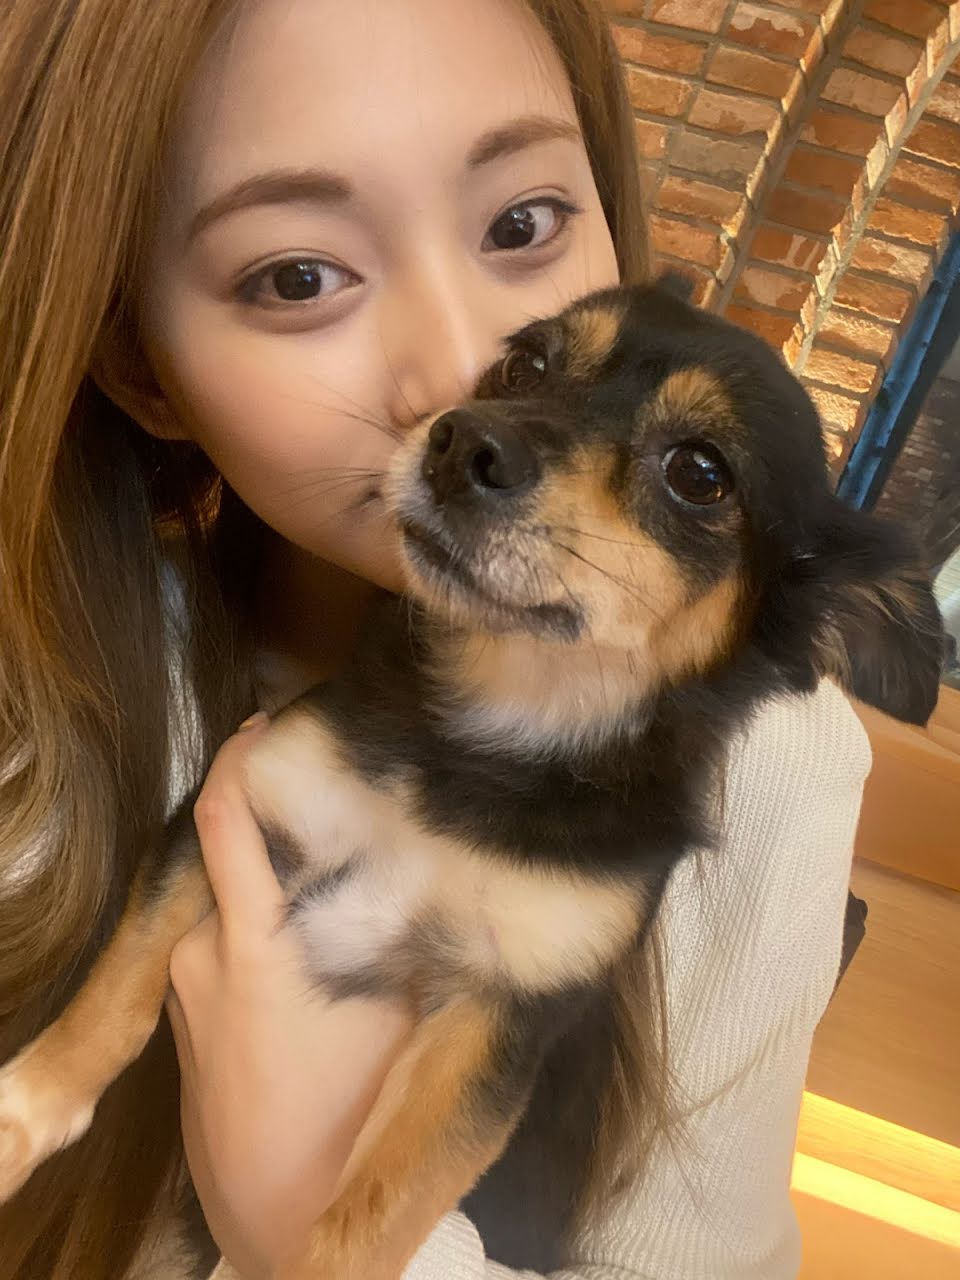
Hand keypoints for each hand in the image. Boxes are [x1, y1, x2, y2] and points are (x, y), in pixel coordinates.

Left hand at [166, 716, 413, 1278]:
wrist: (271, 1201)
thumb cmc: (341, 1107)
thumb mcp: (393, 1010)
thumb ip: (392, 932)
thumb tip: (419, 870)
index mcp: (254, 939)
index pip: (225, 820)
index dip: (240, 759)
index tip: (268, 725)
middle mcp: (204, 948)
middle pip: (234, 856)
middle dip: (280, 835)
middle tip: (335, 824)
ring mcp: (187, 980)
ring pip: (234, 905)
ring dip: (274, 894)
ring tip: (333, 911)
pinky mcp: (184, 1008)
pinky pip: (223, 943)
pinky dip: (258, 933)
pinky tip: (303, 965)